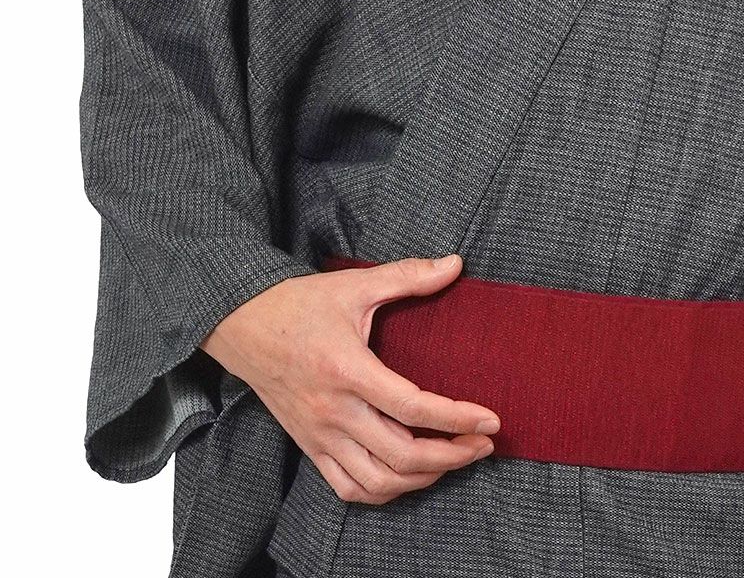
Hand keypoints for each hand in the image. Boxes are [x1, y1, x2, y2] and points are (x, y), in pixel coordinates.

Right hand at [199, 253, 501, 503]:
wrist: (241, 326)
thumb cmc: (300, 304)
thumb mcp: (355, 284)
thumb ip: (408, 276)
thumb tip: (456, 263)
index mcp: (348, 370)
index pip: (413, 408)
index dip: (458, 418)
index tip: (490, 420)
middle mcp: (333, 411)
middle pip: (402, 455)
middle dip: (452, 455)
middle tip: (484, 445)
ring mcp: (319, 435)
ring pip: (378, 481)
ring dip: (423, 478)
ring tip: (454, 460)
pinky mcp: (309, 446)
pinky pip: (348, 488)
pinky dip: (384, 492)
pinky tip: (409, 477)